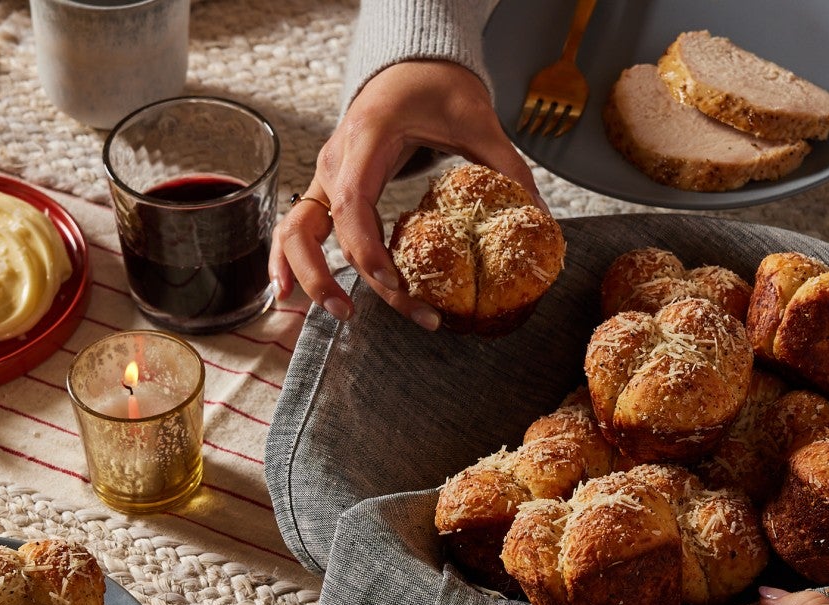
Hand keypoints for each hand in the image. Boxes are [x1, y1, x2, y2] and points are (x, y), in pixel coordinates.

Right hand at [271, 60, 539, 328]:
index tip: (391, 283)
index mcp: (368, 138)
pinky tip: (288, 292)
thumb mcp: (478, 120)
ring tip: (337, 312)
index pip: (352, 203)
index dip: (366, 249)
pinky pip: (296, 226)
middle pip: (311, 227)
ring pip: (294, 230)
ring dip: (306, 273)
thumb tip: (541, 217)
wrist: (411, 66)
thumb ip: (507, 167)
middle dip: (328, 276)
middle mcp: (337, 160)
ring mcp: (327, 174)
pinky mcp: (329, 187)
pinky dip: (287, 259)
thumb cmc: (438, 87)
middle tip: (359, 314)